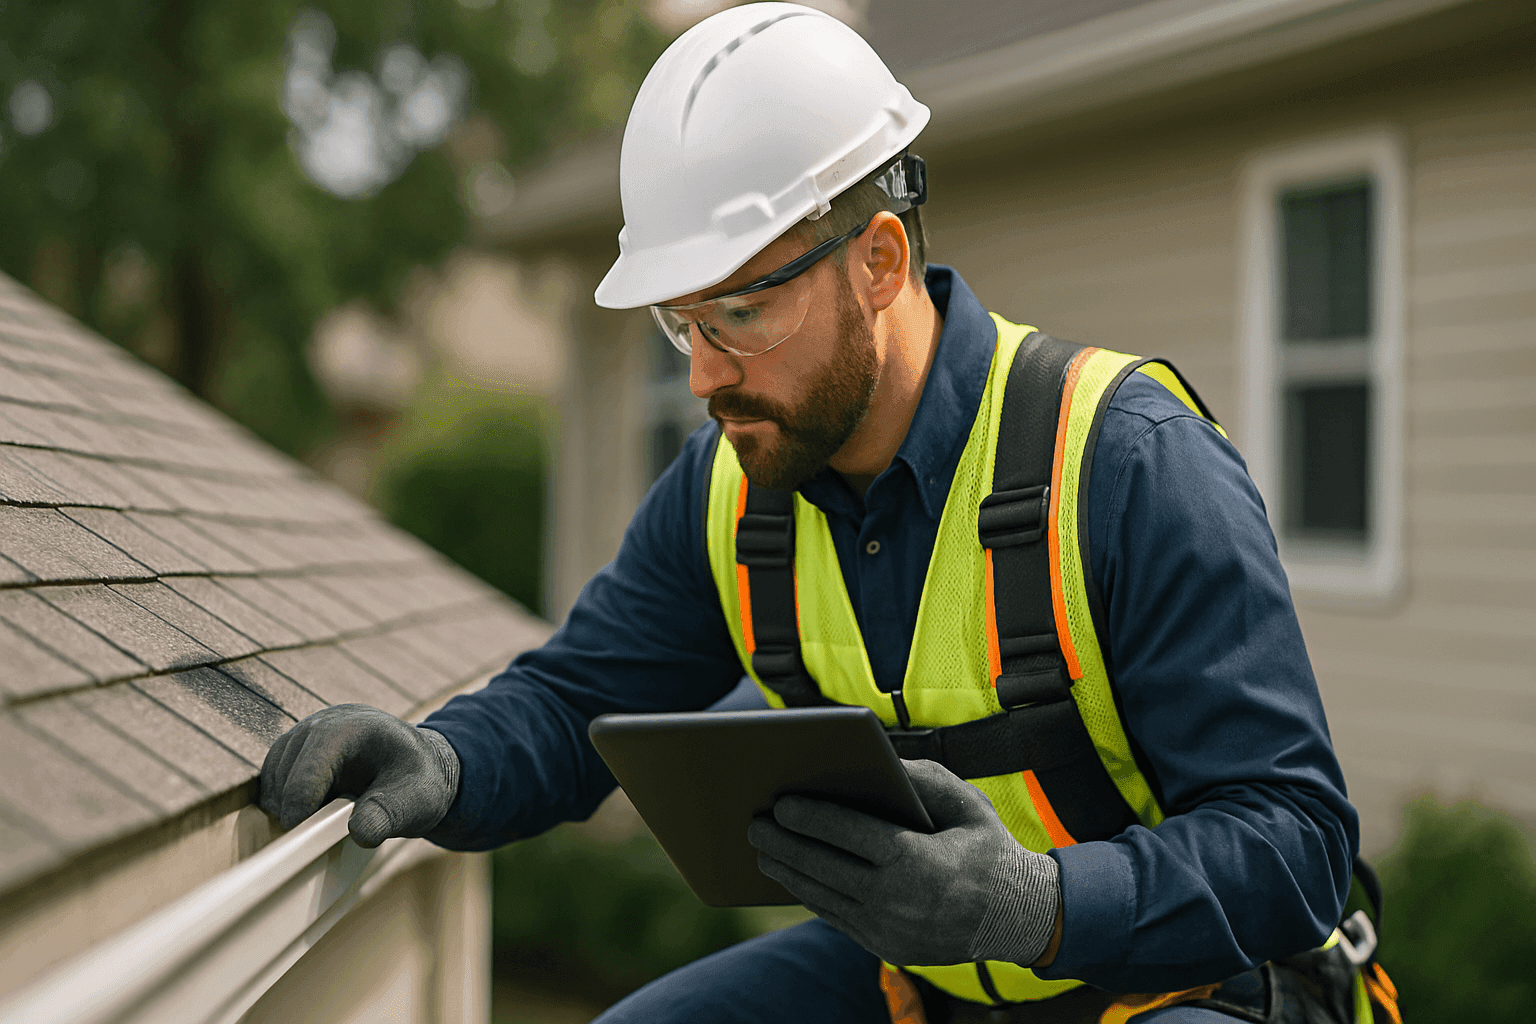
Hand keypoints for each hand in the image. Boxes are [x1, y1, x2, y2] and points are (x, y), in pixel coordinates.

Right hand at [259, 704, 460, 848]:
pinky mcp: (296, 750)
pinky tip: (308, 815)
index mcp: (353, 727)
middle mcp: (323, 723)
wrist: (416, 768)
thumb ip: (389, 815)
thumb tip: (357, 833)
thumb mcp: (417, 800)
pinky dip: (282, 801)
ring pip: (273, 776)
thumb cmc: (417, 780)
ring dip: (286, 806)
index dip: (301, 806)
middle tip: (318, 836)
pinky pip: (272, 778)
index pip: (310, 767)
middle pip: (284, 772)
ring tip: (318, 823)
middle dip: (294, 809)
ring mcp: (306, 734)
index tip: (306, 837)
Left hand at [747, 759, 1060, 966]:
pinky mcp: (885, 947)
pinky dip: (810, 895)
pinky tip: (792, 875)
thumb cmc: (987, 848)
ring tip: (762, 850)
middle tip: (754, 823)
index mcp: (918, 862)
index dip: (812, 819)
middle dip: (785, 845)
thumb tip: (876, 759)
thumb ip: (921, 777)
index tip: (781, 803)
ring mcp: (889, 930)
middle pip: (826, 868)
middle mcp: (898, 901)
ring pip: (824, 898)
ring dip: (788, 873)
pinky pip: (836, 917)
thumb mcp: (966, 804)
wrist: (1017, 916)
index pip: (851, 836)